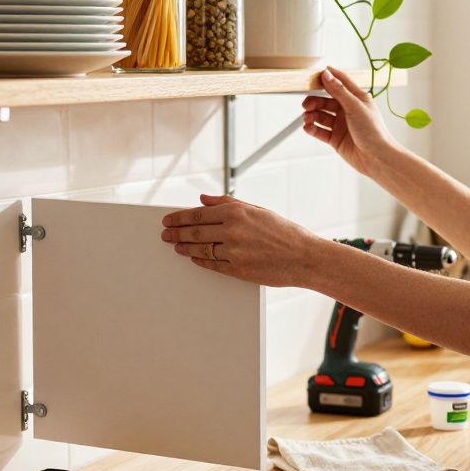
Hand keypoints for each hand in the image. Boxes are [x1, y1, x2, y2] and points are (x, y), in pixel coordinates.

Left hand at [161, 194, 332, 288]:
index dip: (180, 218)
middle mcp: (233, 231)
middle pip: (195, 232)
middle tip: (165, 234)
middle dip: (176, 233)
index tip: (168, 220)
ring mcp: (234, 252)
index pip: (198, 214)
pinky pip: (212, 265)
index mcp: (237, 212)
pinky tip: (193, 258)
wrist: (304, 257)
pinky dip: (200, 261)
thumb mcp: (258, 209)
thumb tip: (203, 199)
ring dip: (184, 248)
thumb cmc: (284, 231)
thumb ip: (228, 203)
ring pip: (200, 249)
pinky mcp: (238, 270)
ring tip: (175, 246)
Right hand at [301, 66, 399, 174]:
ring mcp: (341, 125)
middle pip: (326, 101)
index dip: (328, 77)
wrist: (377, 158)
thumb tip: (327, 74)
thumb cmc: (373, 131)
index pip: (340, 82)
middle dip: (314, 102)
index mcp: (357, 99)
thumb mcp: (355, 106)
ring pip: (321, 116)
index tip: (314, 75)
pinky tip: (308, 127)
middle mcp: (348, 110)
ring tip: (307, 118)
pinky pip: (320, 131)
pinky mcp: (336, 139)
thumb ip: (339, 91)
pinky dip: (312, 128)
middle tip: (306, 105)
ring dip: (312, 115)